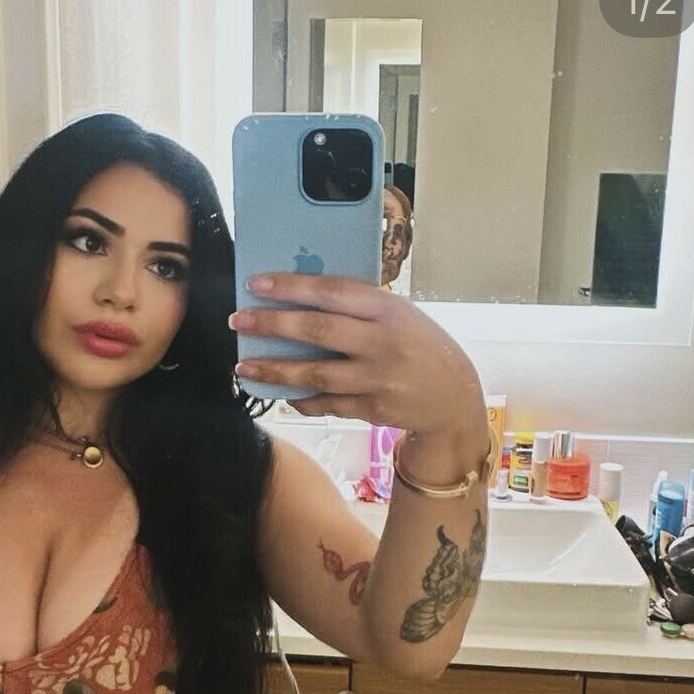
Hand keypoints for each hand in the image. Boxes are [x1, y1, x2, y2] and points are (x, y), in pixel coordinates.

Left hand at [229, 272, 484, 440]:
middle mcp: (383, 343)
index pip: (333, 292)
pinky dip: (300, 398)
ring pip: (315, 374)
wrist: (454, 396)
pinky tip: (280, 393)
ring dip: (274, 371)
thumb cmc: (419, 345)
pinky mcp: (371, 409)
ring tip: (243, 367)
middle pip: (318, 332)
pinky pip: (325, 403)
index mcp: (388, 310)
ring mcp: (377, 379)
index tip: (256, 283)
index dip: (292, 287)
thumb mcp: (399, 315)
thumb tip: (299, 300)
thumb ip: (359, 308)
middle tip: (238, 321)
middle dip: (272, 325)